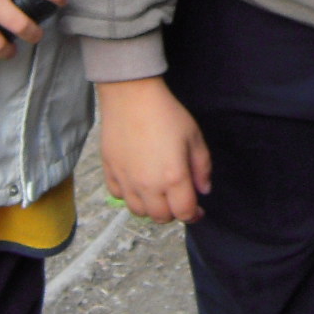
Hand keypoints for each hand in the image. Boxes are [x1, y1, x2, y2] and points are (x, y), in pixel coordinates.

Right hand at [97, 77, 211, 223]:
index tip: (198, 210)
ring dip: (151, 208)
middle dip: (174, 213)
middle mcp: (148, 185)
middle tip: (178, 199)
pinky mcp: (111, 172)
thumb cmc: (166, 113)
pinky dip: (130, 196)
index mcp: (173, 178)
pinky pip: (119, 196)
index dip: (195, 215)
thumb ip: (202, 168)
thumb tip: (203, 189)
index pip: (185, 213)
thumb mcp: (194, 137)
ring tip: (158, 194)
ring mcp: (127, 180)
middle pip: (161, 217)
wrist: (131, 96)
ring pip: (139, 211)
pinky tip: (137, 183)